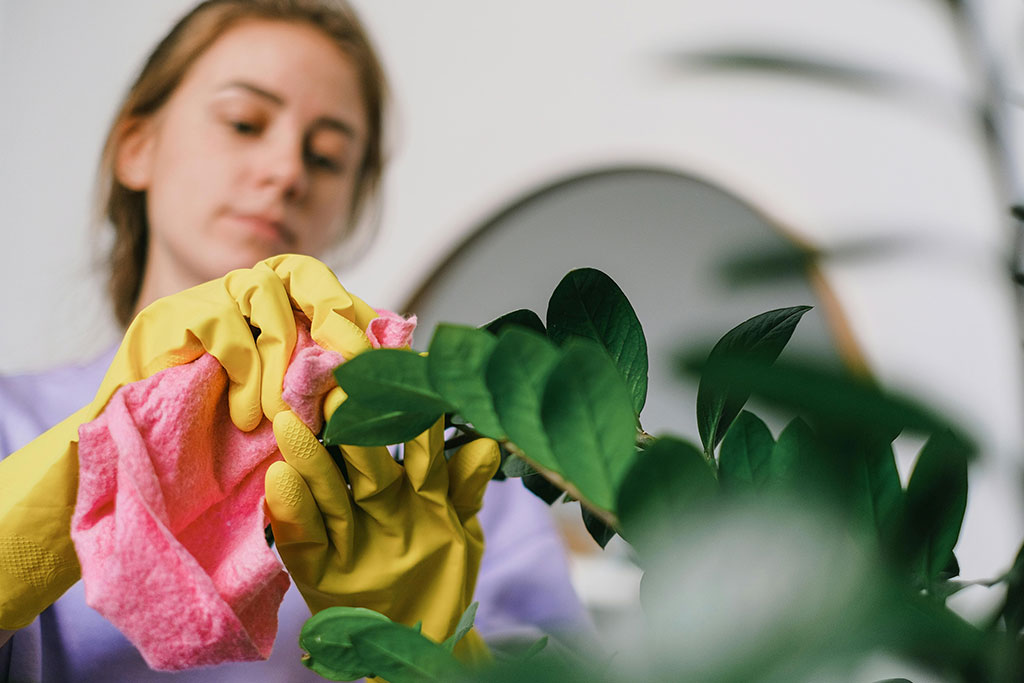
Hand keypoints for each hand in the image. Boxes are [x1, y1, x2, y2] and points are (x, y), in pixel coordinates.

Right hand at [0, 255, 374, 629]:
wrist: (133, 463)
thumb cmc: (220, 442)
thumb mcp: (290, 415)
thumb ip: (330, 388)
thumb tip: (395, 365)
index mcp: (276, 313)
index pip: (329, 291)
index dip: (360, 316)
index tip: (388, 356)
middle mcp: (241, 296)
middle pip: (300, 270)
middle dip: (335, 314)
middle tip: (351, 365)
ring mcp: (203, 301)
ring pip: (263, 292)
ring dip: (284, 356)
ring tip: (285, 414)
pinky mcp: (167, 319)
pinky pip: (223, 325)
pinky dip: (244, 372)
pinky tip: (244, 417)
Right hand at [265, 410, 499, 660]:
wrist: (424, 640)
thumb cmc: (441, 576)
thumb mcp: (462, 531)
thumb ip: (467, 489)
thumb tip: (486, 444)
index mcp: (412, 486)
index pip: (405, 439)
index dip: (404, 410)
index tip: (398, 372)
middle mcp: (375, 500)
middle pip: (362, 457)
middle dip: (353, 423)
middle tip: (340, 389)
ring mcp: (345, 532)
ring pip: (327, 487)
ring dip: (310, 457)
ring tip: (291, 425)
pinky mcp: (317, 568)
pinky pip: (302, 538)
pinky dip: (291, 510)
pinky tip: (278, 481)